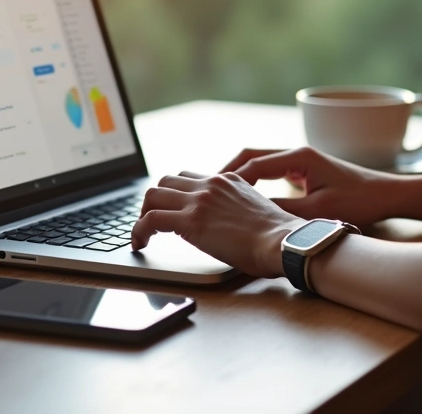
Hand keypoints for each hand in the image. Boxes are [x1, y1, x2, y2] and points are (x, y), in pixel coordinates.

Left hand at [132, 172, 305, 277]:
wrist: (283, 241)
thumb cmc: (278, 237)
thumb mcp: (256, 210)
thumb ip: (237, 209)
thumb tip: (229, 226)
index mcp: (228, 180)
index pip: (189, 178)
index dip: (175, 195)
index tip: (171, 212)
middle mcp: (211, 184)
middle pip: (166, 181)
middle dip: (155, 201)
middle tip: (152, 222)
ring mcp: (199, 200)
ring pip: (153, 195)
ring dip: (142, 214)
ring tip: (142, 235)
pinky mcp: (190, 221)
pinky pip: (150, 220)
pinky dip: (138, 231)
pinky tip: (140, 244)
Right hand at [222, 147, 406, 228]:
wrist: (388, 195)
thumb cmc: (359, 202)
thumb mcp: (318, 212)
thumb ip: (284, 211)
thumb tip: (251, 215)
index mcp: (299, 156)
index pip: (254, 163)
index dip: (232, 180)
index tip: (215, 197)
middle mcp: (297, 152)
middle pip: (251, 155)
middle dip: (229, 172)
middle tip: (209, 192)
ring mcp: (300, 159)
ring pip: (260, 161)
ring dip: (241, 175)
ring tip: (221, 196)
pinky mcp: (304, 170)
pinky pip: (271, 170)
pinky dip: (255, 181)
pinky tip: (246, 199)